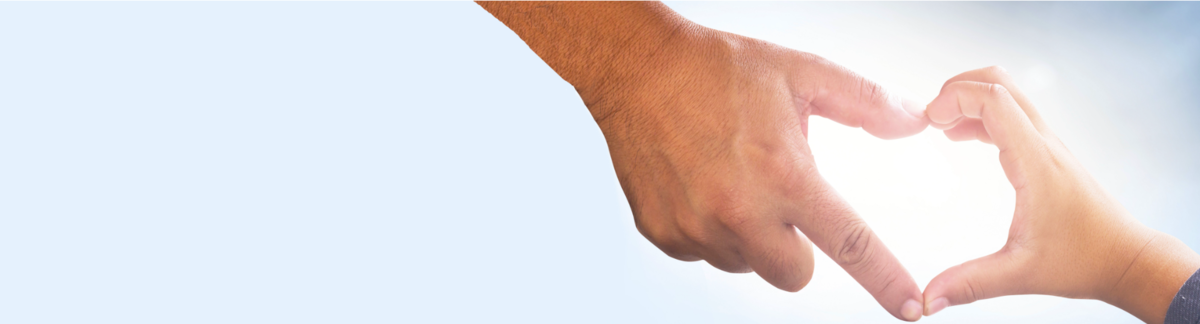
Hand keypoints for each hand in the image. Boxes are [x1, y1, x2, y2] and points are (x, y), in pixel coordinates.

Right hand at [477, 1, 928, 319]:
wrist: (638, 67)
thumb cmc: (716, 67)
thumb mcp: (802, 73)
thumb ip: (865, 103)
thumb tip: (913, 122)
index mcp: (783, 173)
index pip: (850, 244)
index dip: (886, 280)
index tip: (910, 308)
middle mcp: (738, 210)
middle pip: (796, 275)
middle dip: (799, 249)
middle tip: (781, 202)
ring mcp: (695, 227)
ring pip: (746, 264)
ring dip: (749, 235)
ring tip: (731, 179)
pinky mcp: (662, 233)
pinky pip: (703, 253)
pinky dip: (709, 230)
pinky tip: (700, 184)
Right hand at [921, 66, 1199, 322]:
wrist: (1124, 258)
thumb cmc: (1082, 261)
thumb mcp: (1020, 274)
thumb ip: (970, 282)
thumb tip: (927, 300)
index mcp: (1036, 163)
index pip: (994, 100)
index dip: (954, 98)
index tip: (927, 121)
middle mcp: (1044, 144)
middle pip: (999, 82)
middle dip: (957, 88)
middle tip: (928, 117)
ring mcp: (1047, 145)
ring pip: (1006, 94)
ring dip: (968, 99)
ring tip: (937, 126)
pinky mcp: (1046, 152)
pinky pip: (1010, 115)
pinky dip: (980, 115)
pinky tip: (959, 138)